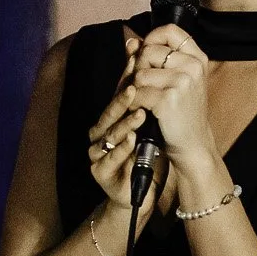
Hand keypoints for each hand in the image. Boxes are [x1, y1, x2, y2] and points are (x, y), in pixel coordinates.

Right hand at [87, 33, 154, 217]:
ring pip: (109, 134)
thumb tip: (158, 65)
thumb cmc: (147, 155)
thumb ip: (151, 99)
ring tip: (140, 113)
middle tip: (134, 87)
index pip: (117, 94)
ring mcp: (98, 153)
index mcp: (112, 119)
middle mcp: (101, 133)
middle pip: (109, 112)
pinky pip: (110, 159)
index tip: (136, 62)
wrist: (141, 192)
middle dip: (121, 99)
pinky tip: (132, 141)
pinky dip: (121, 150)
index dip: (126, 78)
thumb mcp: (152, 124)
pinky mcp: (100, 172)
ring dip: (124, 123)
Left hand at [130, 22, 215, 168]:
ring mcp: (182, 82)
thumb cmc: (182, 112)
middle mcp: (192, 66)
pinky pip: (137, 92)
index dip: (152, 38)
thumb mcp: (175, 81)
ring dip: (135, 89)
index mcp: (197, 58)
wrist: (192, 144)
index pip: (170, 30)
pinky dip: (135, 104)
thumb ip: (154, 59)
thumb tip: (131, 42)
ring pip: (139, 73)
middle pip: (148, 51)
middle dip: (138, 69)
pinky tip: (144, 111)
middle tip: (144, 86)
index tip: (146, 52)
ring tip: (145, 101)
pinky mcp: (168, 99)